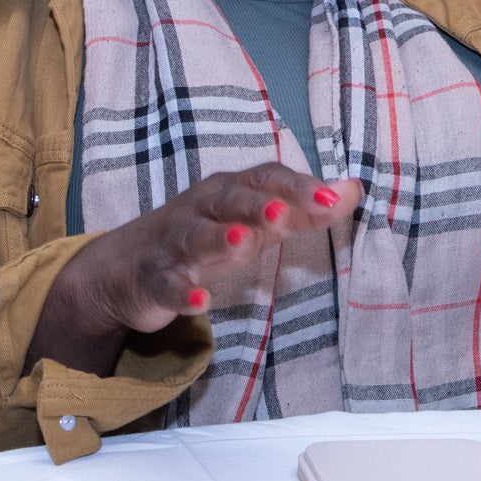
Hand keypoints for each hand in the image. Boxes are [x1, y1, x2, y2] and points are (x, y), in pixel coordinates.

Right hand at [62, 164, 363, 339]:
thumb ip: (304, 209)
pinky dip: (182, 294)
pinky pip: (167, 286)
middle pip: (230, 200)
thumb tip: (354, 189)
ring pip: (195, 236)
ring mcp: (174, 244)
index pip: (267, 179)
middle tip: (285, 213)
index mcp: (231, 191)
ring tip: (242, 243)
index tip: (333, 199)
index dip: (298, 187)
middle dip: (258, 205)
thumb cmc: (206, 236)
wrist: (127, 268)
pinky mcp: (154, 281)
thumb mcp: (255, 220)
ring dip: (218, 238)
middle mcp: (201, 209)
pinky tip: (200, 302)